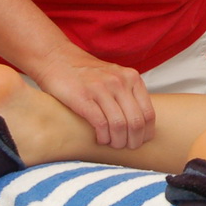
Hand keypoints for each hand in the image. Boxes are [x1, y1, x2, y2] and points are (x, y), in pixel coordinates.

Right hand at [28, 48, 155, 149]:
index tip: (141, 141)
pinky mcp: (82, 97)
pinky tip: (100, 139)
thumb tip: (141, 125)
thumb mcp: (115, 77)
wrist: (57, 58)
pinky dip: (103, 137)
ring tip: (112, 144)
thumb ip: (128, 94)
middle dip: (133, 141)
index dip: (146, 133)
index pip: (148, 113)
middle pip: (136, 122)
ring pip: (119, 125)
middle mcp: (119, 82)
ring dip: (117, 141)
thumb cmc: (87, 74)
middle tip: (126, 147)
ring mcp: (101, 88)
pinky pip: (100, 123)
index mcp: (132, 78)